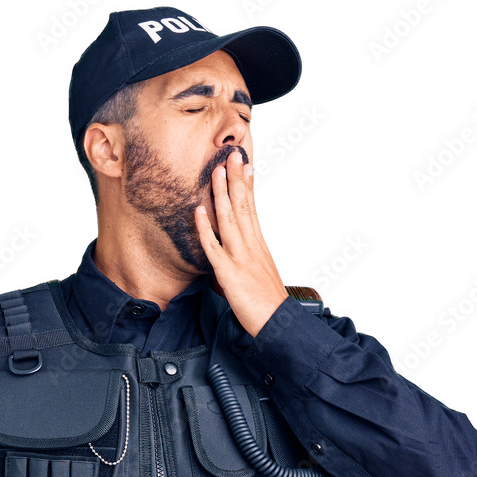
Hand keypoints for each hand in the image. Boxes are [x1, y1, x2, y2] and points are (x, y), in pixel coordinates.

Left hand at [194, 149, 288, 337]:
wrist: (277, 322)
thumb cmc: (268, 302)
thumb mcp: (261, 273)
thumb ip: (251, 257)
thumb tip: (242, 251)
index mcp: (259, 244)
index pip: (252, 208)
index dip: (247, 185)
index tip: (244, 164)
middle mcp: (251, 245)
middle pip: (243, 206)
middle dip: (236, 179)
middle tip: (231, 155)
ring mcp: (240, 257)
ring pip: (229, 219)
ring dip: (221, 194)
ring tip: (215, 172)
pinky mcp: (229, 273)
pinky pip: (214, 248)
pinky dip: (205, 229)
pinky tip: (199, 212)